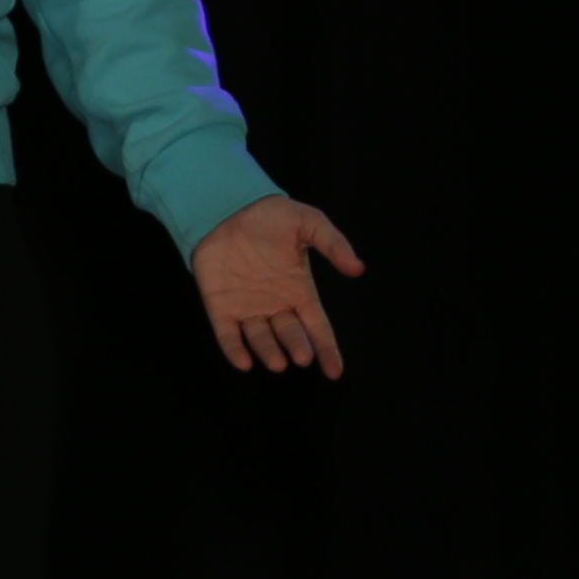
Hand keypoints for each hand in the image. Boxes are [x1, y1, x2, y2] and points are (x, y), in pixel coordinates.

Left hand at [196, 193, 368, 376]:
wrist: (230, 206)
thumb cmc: (273, 216)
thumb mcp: (309, 223)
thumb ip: (333, 245)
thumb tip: (358, 269)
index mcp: (299, 292)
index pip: (317, 327)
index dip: (327, 350)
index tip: (334, 372)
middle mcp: (276, 306)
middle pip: (290, 335)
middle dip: (297, 347)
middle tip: (302, 357)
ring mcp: (247, 308)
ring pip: (261, 339)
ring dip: (269, 352)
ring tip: (278, 362)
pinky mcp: (220, 307)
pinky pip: (228, 334)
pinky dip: (234, 349)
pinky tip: (243, 362)